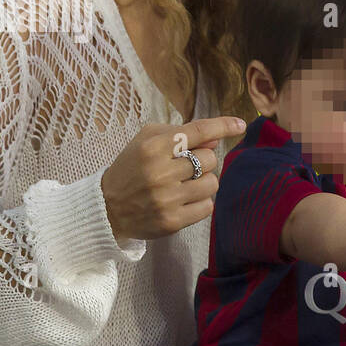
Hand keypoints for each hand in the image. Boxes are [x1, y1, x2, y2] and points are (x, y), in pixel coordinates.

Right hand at [100, 116, 245, 240]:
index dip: (222, 126)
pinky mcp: (172, 221)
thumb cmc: (131, 168)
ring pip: (212, 183)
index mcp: (152, 147)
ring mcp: (166, 198)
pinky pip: (207, 206)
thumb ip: (180, 134)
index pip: (197, 131)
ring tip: (183, 184)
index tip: (239, 124)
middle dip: (201, 161)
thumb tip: (216, 138)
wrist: (106, 208)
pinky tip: (183, 200)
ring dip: (203, 182)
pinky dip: (200, 202)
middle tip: (183, 168)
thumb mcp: (147, 142)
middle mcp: (160, 172)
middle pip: (209, 159)